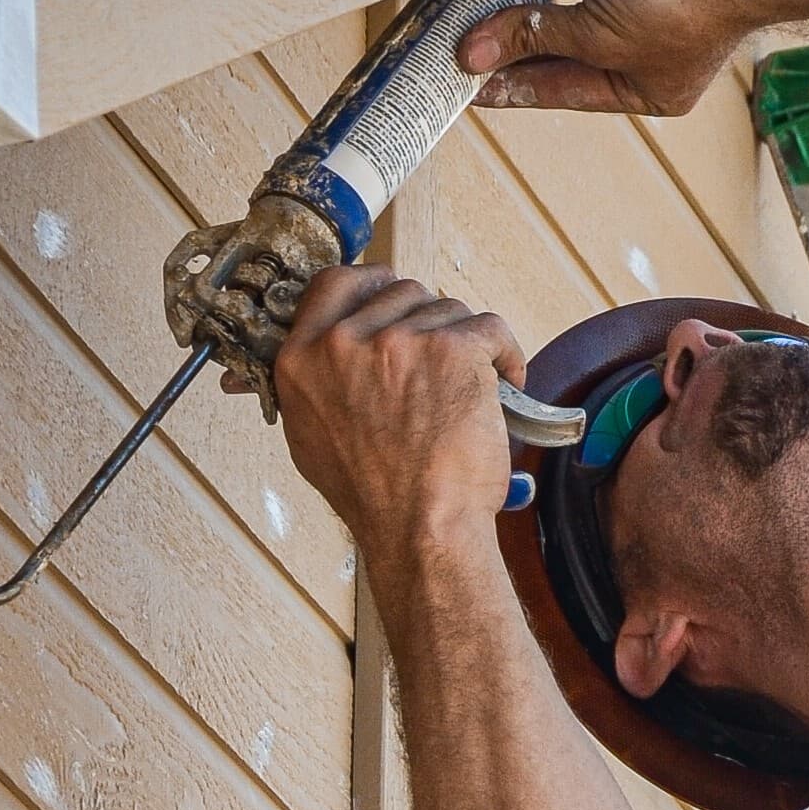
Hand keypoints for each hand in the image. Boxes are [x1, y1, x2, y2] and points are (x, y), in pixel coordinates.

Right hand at [270, 266, 526, 567]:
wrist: (421, 526)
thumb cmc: (375, 496)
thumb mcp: (311, 437)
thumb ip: (312, 386)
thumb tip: (313, 362)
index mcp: (303, 359)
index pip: (333, 283)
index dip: (370, 285)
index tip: (392, 297)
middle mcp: (345, 341)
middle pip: (399, 291)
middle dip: (427, 322)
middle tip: (441, 364)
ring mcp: (400, 340)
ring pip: (447, 308)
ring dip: (465, 343)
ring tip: (469, 389)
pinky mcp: (452, 348)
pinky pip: (490, 327)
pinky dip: (505, 354)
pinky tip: (506, 383)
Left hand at [459, 0, 752, 114]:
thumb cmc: (682, 11)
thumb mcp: (597, 36)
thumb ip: (536, 37)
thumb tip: (475, 54)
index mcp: (644, 91)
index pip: (562, 91)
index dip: (513, 88)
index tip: (466, 86)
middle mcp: (647, 55)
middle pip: (567, 54)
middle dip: (518, 49)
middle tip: (461, 46)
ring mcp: (649, 9)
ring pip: (578, 14)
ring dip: (538, 10)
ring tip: (484, 7)